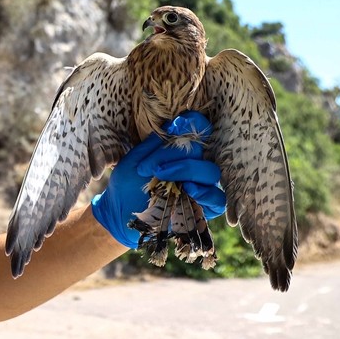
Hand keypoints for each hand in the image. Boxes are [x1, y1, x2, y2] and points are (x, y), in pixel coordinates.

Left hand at [90, 112, 227, 248]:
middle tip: (149, 167)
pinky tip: (187, 190)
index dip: (191, 123)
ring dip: (186, 170)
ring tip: (162, 177)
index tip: (171, 129)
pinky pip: (218, 199)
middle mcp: (194, 164)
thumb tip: (177, 124)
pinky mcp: (206, 208)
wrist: (121, 215)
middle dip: (173, 154)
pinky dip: (205, 193)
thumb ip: (154, 144)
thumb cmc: (127, 186)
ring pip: (210, 172)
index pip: (199, 127)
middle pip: (202, 149)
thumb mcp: (134, 160)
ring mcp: (202, 186)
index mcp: (180, 149)